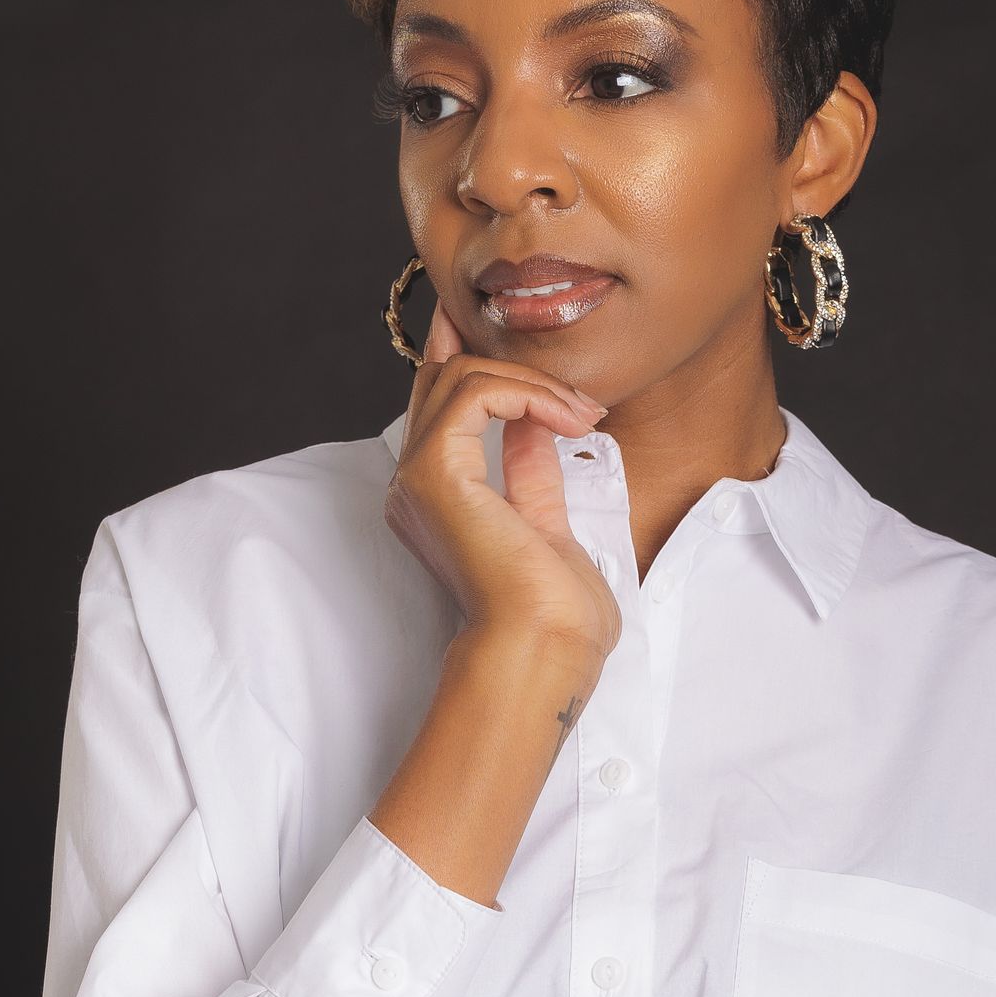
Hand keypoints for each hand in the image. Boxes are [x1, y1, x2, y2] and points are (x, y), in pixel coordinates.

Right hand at [383, 299, 621, 667]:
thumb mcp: (545, 526)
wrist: (544, 646)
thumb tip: (534, 424)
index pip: (441, 405)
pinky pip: (473, 392)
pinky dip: (527, 392)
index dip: (476, 360)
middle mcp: (414, 484)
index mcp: (436, 499)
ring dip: (532, 383)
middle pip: (441, 377)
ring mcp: (417, 477)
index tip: (528, 350)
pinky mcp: (435, 472)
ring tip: (581, 416)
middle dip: (506, 359)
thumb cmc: (551, 614)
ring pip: (460, 375)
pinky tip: (566, 419)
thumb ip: (530, 473)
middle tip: (576, 394)